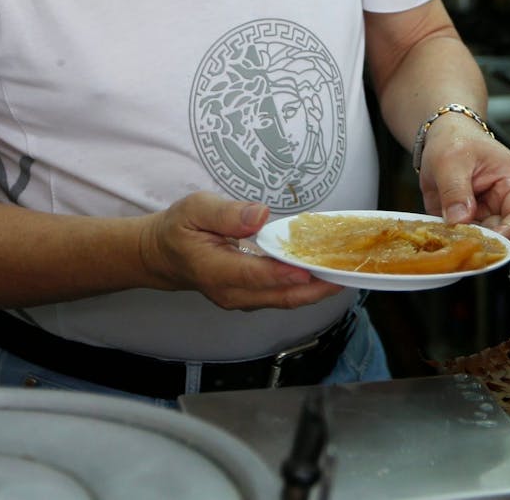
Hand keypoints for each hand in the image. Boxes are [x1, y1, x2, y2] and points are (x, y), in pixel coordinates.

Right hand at [143, 192, 344, 310]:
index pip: (254, 276)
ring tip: (344, 271)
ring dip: (315, 289)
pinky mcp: (251, 298)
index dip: (282, 274)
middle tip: (345, 272)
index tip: (308, 269)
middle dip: (315, 287)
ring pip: (285, 300)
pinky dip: (306, 287)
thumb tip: (259, 215)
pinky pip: (283, 296)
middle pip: (279, 296)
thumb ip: (226, 213)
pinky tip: (325, 271)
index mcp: (214, 270)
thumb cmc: (179, 230)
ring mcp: (242, 299)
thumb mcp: (194, 209)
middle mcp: (230, 292)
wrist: (164, 256)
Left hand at [417, 113, 509, 241]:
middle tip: (457, 241)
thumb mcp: (450, 161)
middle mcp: (504, 201)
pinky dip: (452, 239)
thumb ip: (455, 191)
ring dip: (464, 241)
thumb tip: (460, 219)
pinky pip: (464, 237)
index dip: (506, 234)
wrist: (441, 137)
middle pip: (504, 234)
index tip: (482, 242)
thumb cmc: (455, 140)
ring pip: (482, 240)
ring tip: (444, 234)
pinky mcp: (469, 220)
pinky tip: (439, 232)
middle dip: (481, 241)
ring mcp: (486, 213)